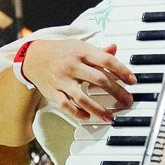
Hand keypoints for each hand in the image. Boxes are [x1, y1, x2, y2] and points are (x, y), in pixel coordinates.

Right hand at [21, 37, 135, 123]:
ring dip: (98, 109)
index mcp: (81, 52)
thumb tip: (115, 48)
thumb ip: (98, 51)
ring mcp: (62, 80)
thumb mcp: (79, 46)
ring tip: (111, 117)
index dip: (122, 71)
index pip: (106, 60)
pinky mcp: (53, 92)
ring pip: (82, 97)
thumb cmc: (60, 52)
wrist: (32, 57)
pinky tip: (87, 117)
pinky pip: (65, 105)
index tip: (132, 81)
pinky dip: (76, 113)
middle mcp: (72, 65)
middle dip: (116, 92)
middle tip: (128, 101)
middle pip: (98, 79)